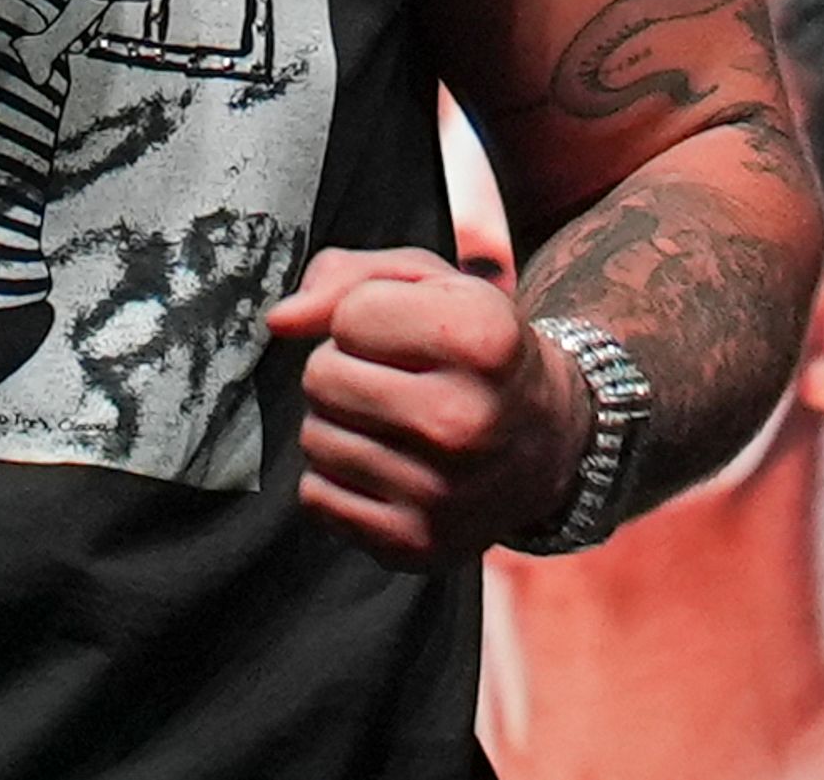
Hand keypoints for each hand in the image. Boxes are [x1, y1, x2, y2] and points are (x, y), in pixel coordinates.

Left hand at [265, 245, 587, 568]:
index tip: (407, 332)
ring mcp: (442, 492)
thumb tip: (279, 322)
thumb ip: (348, 279)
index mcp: (482, 339)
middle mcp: (467, 420)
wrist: (544, 441)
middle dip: (344, 368)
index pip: (351, 315)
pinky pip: (315, 496)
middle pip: (322, 378)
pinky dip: (337, 478)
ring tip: (392, 422)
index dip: (367, 316)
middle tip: (392, 379)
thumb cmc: (472, 349)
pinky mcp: (414, 543)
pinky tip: (386, 466)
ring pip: (314, 438)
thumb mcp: (432, 284)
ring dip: (339, 423)